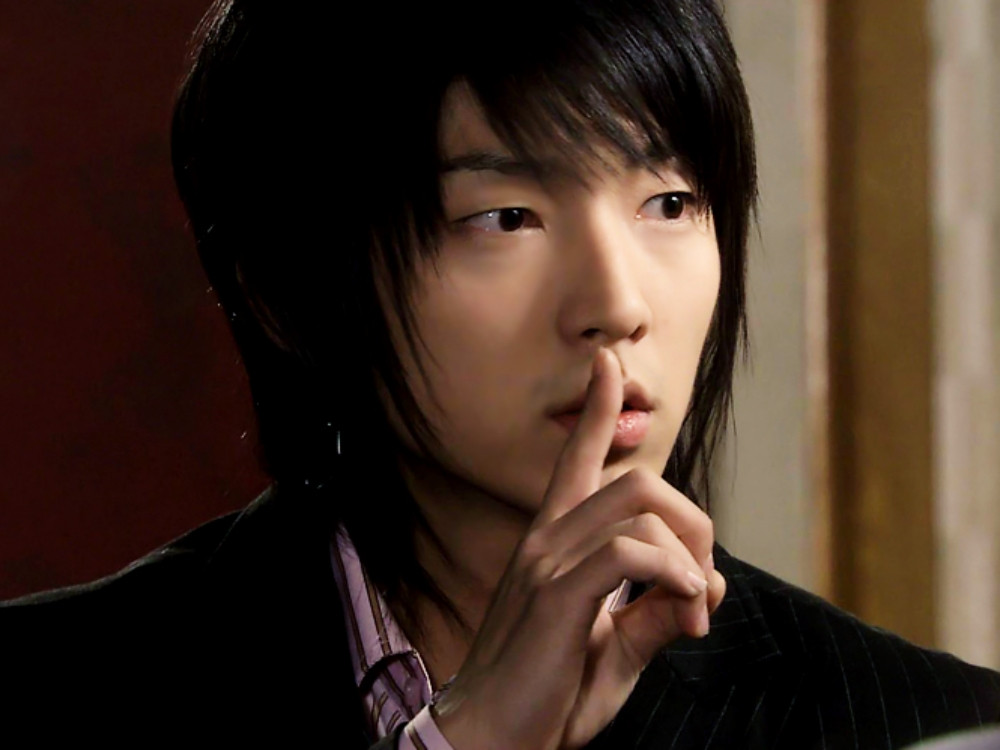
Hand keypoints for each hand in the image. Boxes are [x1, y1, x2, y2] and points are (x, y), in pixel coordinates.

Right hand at [433, 348, 725, 749]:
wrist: (492, 739)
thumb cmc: (548, 694)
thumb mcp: (615, 651)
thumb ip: (657, 614)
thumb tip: (708, 583)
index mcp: (555, 542)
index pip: (576, 458)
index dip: (595, 407)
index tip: (606, 363)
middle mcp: (549, 538)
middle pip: (641, 481)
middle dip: (694, 523)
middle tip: (699, 586)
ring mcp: (549, 561)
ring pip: (642, 509)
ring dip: (690, 558)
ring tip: (691, 613)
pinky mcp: (556, 593)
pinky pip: (632, 553)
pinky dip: (673, 575)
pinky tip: (683, 609)